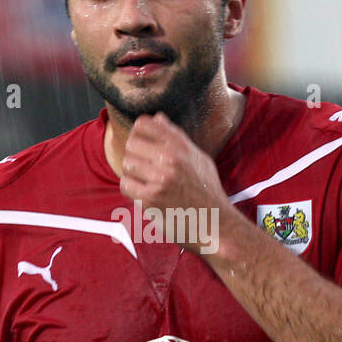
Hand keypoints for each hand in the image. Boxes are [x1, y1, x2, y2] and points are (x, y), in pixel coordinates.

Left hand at [119, 113, 230, 253]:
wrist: (216, 224)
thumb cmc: (208, 191)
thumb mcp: (198, 158)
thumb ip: (176, 137)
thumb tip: (157, 117)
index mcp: (181, 145)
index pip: (144, 123)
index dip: (139, 133)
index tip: (143, 144)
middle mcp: (171, 158)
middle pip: (132, 143)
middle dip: (135, 155)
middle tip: (144, 168)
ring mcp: (160, 178)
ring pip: (127, 164)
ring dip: (133, 174)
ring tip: (146, 182)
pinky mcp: (151, 198)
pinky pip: (126, 185)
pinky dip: (132, 190)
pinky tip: (145, 195)